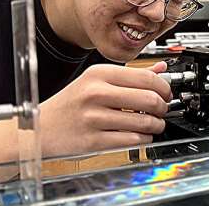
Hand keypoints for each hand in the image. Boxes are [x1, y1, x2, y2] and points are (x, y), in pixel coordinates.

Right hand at [38, 62, 171, 157]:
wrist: (41, 128)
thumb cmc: (70, 104)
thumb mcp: (96, 81)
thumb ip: (130, 75)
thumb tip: (161, 68)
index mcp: (98, 74)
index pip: (146, 77)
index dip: (164, 87)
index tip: (166, 93)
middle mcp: (96, 93)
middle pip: (149, 99)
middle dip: (163, 107)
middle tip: (162, 110)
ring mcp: (94, 118)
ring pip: (143, 122)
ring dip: (156, 125)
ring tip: (154, 124)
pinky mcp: (94, 141)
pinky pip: (132, 140)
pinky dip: (144, 139)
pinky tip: (141, 135)